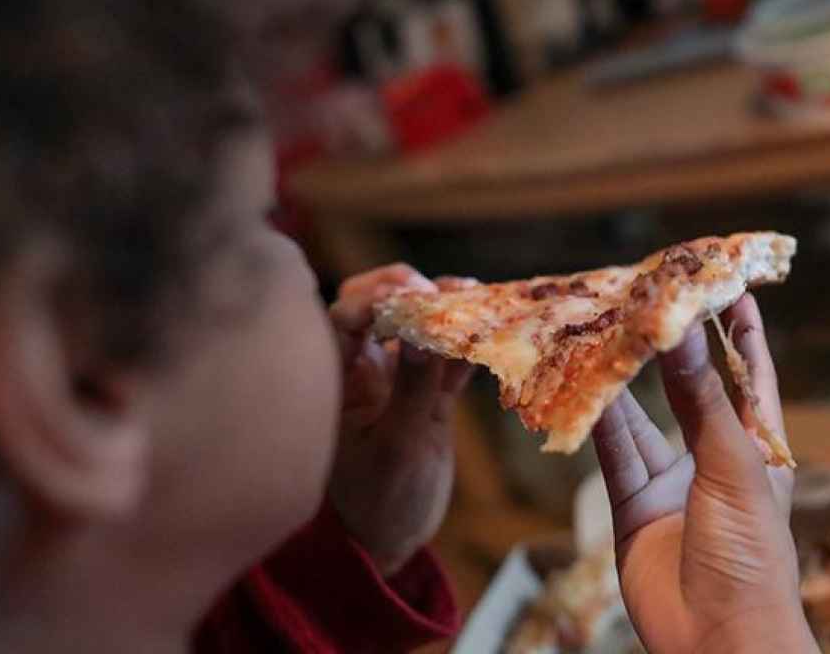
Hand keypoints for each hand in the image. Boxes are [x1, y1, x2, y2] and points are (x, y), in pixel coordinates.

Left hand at [326, 264, 473, 574]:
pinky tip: (490, 328)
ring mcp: (398, 381)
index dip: (374, 296)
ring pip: (419, 328)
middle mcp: (364, 370)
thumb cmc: (378, 501)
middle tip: (440, 290)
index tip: (410, 295)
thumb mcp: (397, 448)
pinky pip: (448, 358)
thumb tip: (423, 334)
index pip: (343, 317)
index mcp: (339, 379)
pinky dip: (467, 342)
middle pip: (379, 307)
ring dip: (446, 310)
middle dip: (409, 289)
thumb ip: (412, 390)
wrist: (391, 540)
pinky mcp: (429, 396)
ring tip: (475, 296)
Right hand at [592, 295, 816, 653]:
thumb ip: (702, 400)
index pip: (751, 377)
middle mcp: (715, 462)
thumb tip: (684, 330)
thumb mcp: (733, 467)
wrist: (720, 640)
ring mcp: (672, 486)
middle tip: (642, 299)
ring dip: (621, 383)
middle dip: (667, 350)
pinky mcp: (633, 511)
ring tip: (599, 333)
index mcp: (760, 450)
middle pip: (688, 393)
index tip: (729, 285)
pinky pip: (613, 456)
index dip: (742, 333)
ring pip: (641, 421)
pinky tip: (581, 387)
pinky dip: (597, 423)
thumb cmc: (751, 555)